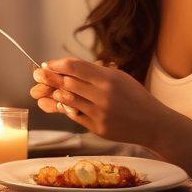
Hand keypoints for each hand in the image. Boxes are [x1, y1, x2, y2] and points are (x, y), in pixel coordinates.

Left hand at [30, 57, 173, 146]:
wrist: (153, 123)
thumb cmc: (134, 97)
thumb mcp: (118, 77)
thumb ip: (94, 72)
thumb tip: (66, 66)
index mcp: (109, 79)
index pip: (75, 67)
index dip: (57, 64)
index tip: (47, 64)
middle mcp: (103, 95)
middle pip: (67, 83)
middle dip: (49, 78)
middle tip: (39, 76)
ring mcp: (100, 113)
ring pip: (67, 101)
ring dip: (56, 94)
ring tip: (53, 90)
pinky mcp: (98, 128)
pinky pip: (75, 116)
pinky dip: (67, 109)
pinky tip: (65, 105)